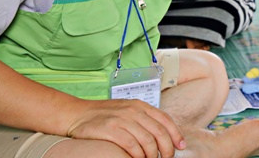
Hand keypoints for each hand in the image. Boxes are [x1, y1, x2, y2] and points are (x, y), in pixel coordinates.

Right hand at [66, 98, 185, 157]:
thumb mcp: (126, 111)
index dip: (175, 134)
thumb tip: (163, 135)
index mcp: (140, 105)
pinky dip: (138, 156)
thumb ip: (143, 120)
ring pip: (147, 140)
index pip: (165, 119)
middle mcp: (133, 110)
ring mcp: (122, 119)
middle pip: (159, 132)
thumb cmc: (104, 116)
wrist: (77, 114)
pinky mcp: (110, 129)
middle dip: (166, 149)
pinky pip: (131, 145)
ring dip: (152, 155)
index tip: (180, 146)